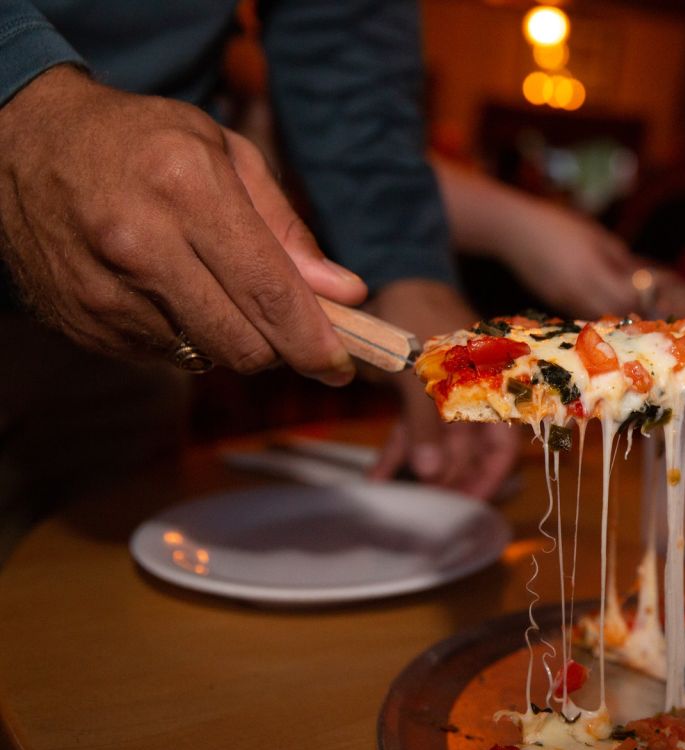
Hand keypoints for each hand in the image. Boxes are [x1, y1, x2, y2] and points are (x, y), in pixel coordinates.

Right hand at [0, 67, 365, 383]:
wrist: (25, 141)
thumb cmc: (143, 142)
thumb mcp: (225, 154)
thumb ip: (288, 228)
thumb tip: (344, 294)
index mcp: (185, 188)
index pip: (268, 291)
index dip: (314, 340)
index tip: (341, 364)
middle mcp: (140, 244)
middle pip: (243, 344)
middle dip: (280, 348)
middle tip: (289, 327)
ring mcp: (105, 290)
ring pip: (208, 358)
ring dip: (232, 339)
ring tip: (217, 288)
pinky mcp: (83, 322)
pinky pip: (166, 357)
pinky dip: (187, 337)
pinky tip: (172, 292)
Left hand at [366, 279, 520, 498]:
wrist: (388, 274)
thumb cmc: (415, 315)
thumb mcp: (420, 369)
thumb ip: (427, 422)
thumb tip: (433, 475)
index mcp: (492, 386)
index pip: (504, 443)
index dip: (490, 477)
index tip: (468, 507)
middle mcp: (475, 394)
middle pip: (472, 451)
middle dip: (452, 481)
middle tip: (430, 510)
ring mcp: (446, 395)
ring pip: (441, 446)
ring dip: (422, 471)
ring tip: (400, 498)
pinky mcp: (418, 394)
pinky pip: (411, 432)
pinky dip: (396, 453)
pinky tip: (376, 477)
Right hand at [503, 198, 640, 317]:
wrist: (514, 232)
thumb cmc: (557, 225)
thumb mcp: (594, 234)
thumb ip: (618, 256)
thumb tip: (639, 275)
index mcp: (590, 270)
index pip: (626, 297)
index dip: (641, 296)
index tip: (649, 289)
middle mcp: (577, 292)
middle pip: (614, 313)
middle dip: (630, 308)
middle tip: (639, 298)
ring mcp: (563, 301)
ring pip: (598, 317)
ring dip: (613, 312)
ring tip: (621, 300)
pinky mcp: (553, 304)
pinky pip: (582, 314)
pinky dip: (595, 311)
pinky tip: (598, 299)